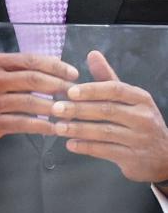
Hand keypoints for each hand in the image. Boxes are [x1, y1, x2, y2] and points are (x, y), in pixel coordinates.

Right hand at [0, 52, 77, 149]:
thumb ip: (13, 70)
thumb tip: (49, 69)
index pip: (30, 60)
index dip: (55, 66)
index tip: (73, 73)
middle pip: (33, 79)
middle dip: (59, 85)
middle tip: (76, 92)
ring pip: (30, 102)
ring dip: (54, 107)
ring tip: (69, 110)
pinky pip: (23, 123)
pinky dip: (42, 126)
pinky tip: (54, 128)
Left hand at [48, 50, 167, 184]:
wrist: (163, 156)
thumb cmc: (139, 121)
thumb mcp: (129, 99)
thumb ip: (108, 78)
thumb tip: (92, 54)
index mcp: (141, 98)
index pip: (115, 89)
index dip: (92, 90)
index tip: (70, 91)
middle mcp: (143, 117)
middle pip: (107, 110)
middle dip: (79, 109)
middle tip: (56, 108)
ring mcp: (139, 139)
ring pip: (104, 132)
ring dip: (78, 129)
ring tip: (58, 127)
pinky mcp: (133, 158)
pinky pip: (105, 151)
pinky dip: (86, 147)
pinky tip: (70, 144)